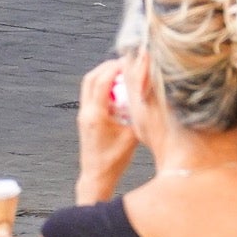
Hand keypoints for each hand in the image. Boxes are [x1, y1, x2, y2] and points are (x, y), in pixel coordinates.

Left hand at [77, 59, 138, 200]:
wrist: (96, 175)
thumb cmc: (114, 160)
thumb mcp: (133, 136)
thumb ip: (140, 115)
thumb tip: (153, 97)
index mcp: (96, 115)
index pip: (102, 81)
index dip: (116, 67)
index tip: (129, 61)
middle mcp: (86, 112)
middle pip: (91, 78)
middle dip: (107, 67)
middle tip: (124, 63)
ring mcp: (83, 115)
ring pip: (88, 85)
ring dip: (103, 75)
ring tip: (121, 74)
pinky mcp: (85, 118)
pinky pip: (90, 95)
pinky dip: (102, 87)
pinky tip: (117, 91)